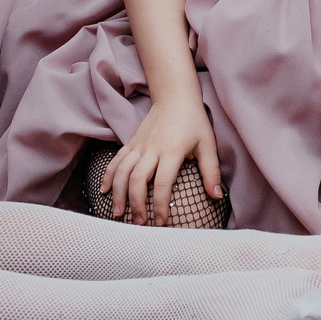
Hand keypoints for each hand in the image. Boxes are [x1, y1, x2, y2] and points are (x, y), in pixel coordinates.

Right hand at [106, 94, 221, 224]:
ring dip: (118, 194)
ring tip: (118, 213)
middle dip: (136, 204)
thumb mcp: (207, 144)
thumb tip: (217, 196)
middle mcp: (152, 149)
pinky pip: (116, 160)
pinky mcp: (131, 142)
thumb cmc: (194, 121)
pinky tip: (103, 191)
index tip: (161, 222)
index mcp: (172, 151)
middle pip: (137, 180)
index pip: (162, 183)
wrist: (175, 95)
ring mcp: (139, 145)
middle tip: (139, 224)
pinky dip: (108, 175)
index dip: (160, 205)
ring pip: (122, 171)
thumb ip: (210, 171)